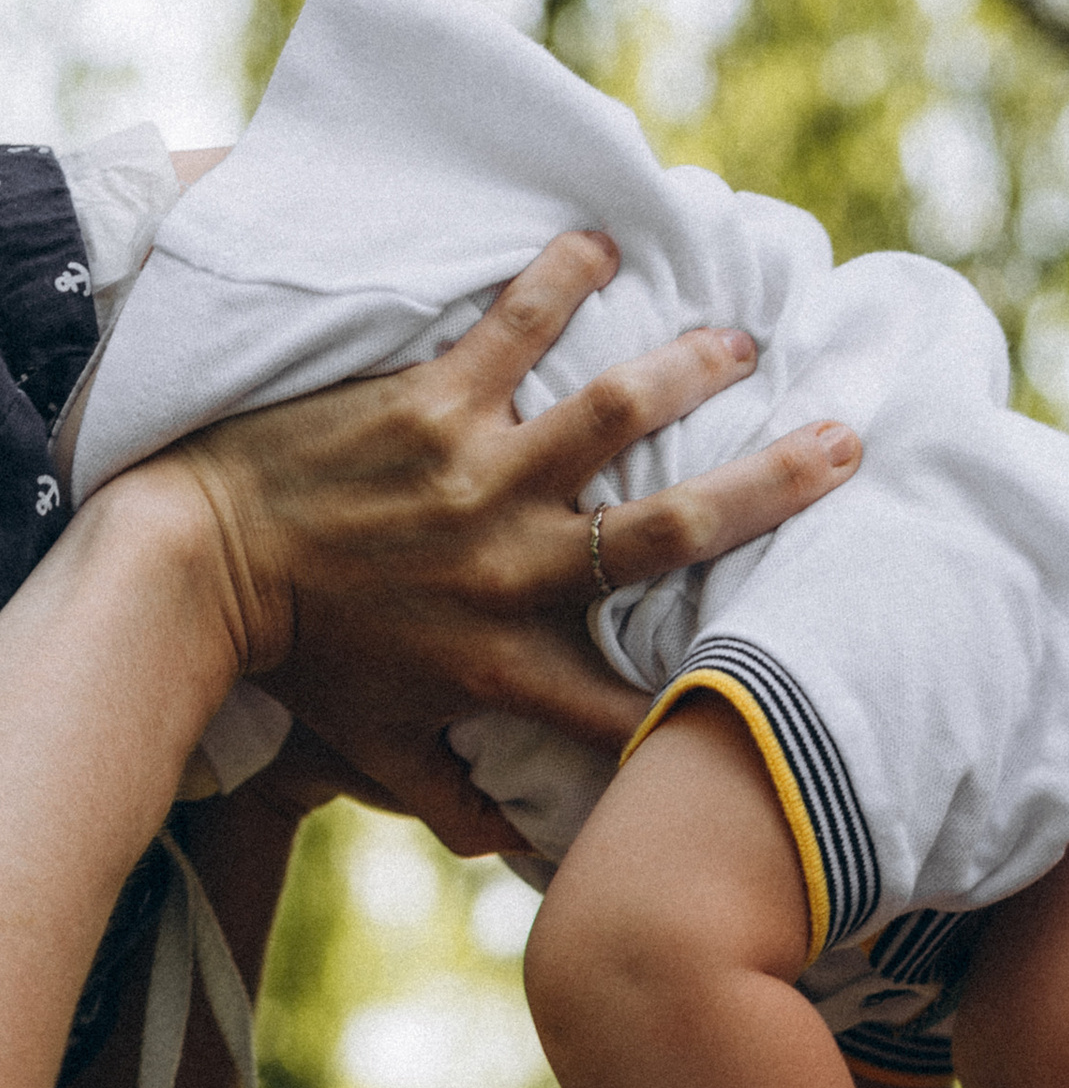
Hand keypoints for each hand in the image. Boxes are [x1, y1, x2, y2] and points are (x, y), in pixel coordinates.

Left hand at [169, 231, 860, 855]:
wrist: (202, 566)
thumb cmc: (302, 663)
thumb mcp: (381, 754)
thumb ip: (457, 802)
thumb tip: (518, 848)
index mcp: (515, 666)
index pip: (641, 695)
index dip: (724, 692)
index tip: (795, 669)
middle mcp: (516, 566)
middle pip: (670, 533)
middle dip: (770, 487)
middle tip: (846, 444)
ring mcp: (476, 475)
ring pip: (611, 414)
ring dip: (688, 370)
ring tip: (745, 339)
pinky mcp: (428, 402)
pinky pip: (510, 327)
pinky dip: (560, 278)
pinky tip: (606, 240)